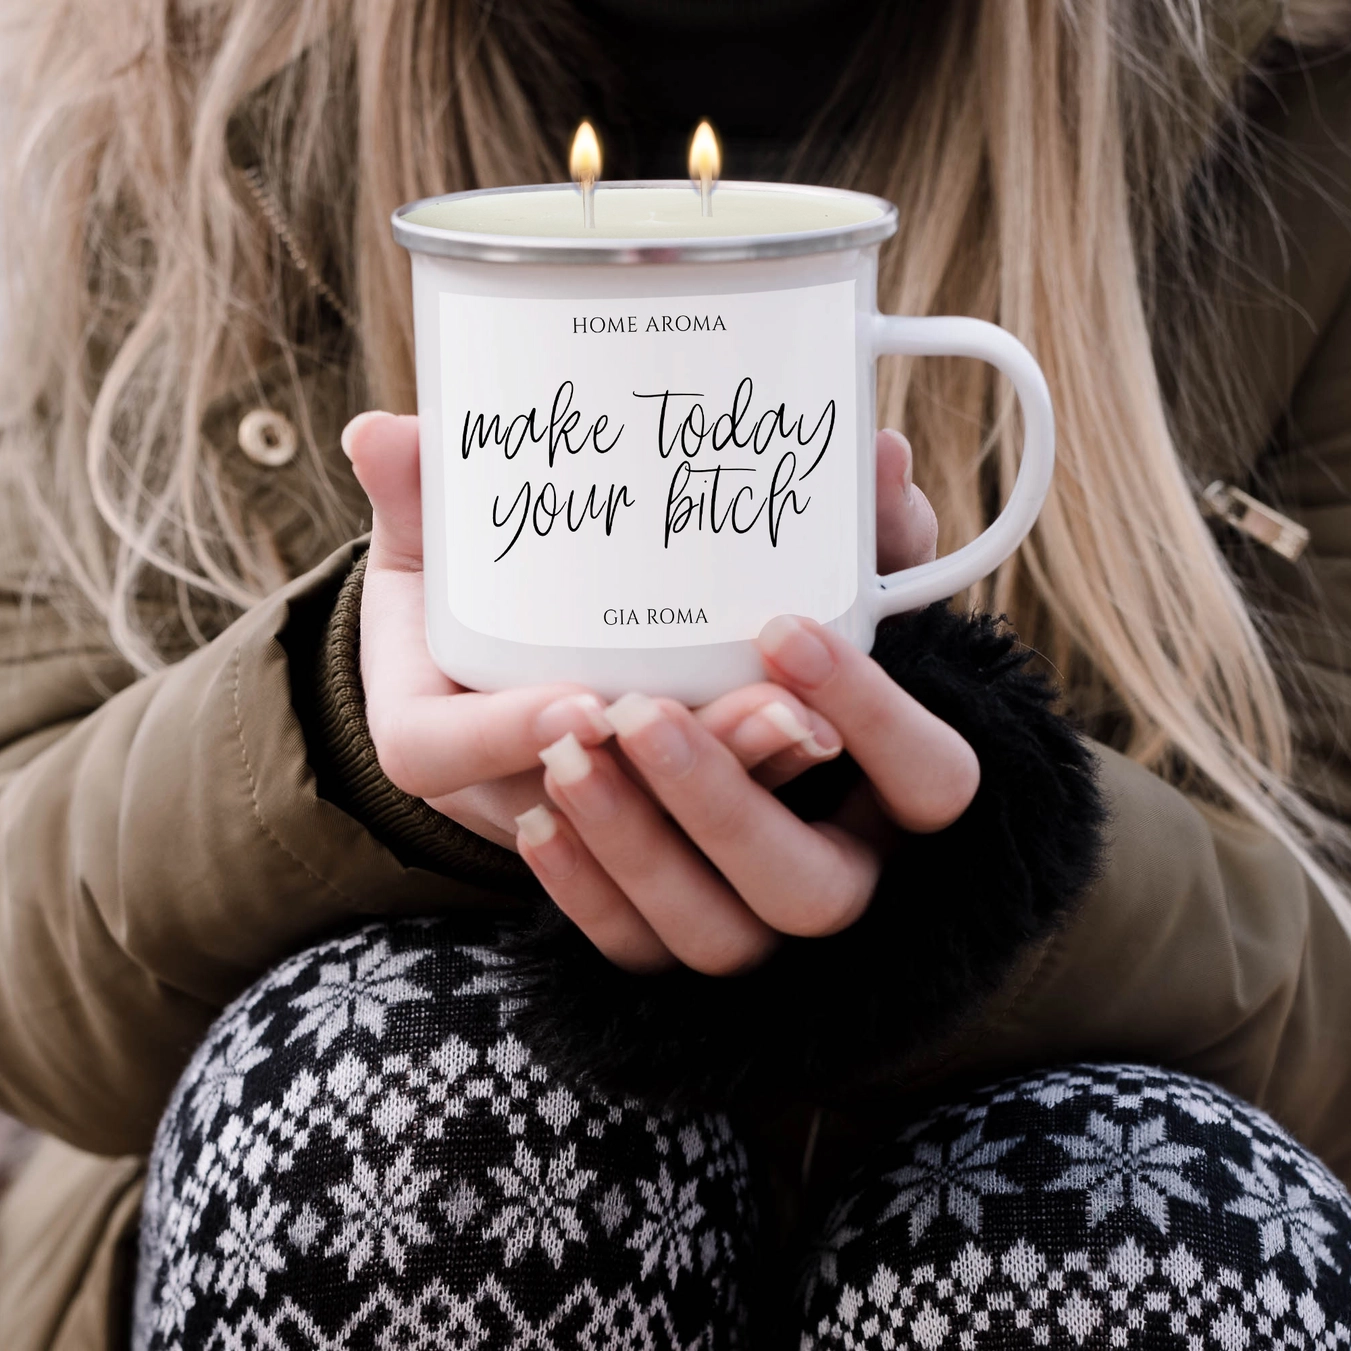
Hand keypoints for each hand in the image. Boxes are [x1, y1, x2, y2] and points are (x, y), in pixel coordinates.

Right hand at [345, 412, 851, 848]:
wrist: (479, 661)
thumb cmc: (446, 599)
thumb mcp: (418, 550)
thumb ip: (412, 499)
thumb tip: (376, 432)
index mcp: (430, 732)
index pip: (442, 755)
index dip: (507, 736)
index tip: (583, 704)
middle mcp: (509, 784)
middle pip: (585, 802)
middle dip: (677, 768)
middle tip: (765, 711)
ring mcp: (586, 804)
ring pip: (661, 823)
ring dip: (744, 775)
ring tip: (815, 718)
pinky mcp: (655, 802)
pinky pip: (708, 815)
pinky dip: (769, 768)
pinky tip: (833, 719)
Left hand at [512, 433, 978, 975]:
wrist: (684, 722)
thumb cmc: (773, 647)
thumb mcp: (819, 582)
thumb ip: (858, 531)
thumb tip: (878, 456)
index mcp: (897, 789)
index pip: (935, 783)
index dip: (876, 718)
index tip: (782, 628)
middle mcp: (839, 869)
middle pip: (815, 892)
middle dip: (724, 804)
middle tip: (641, 710)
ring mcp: (751, 917)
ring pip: (717, 937)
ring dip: (638, 848)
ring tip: (566, 750)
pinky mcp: (670, 937)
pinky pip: (634, 951)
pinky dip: (584, 890)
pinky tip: (537, 816)